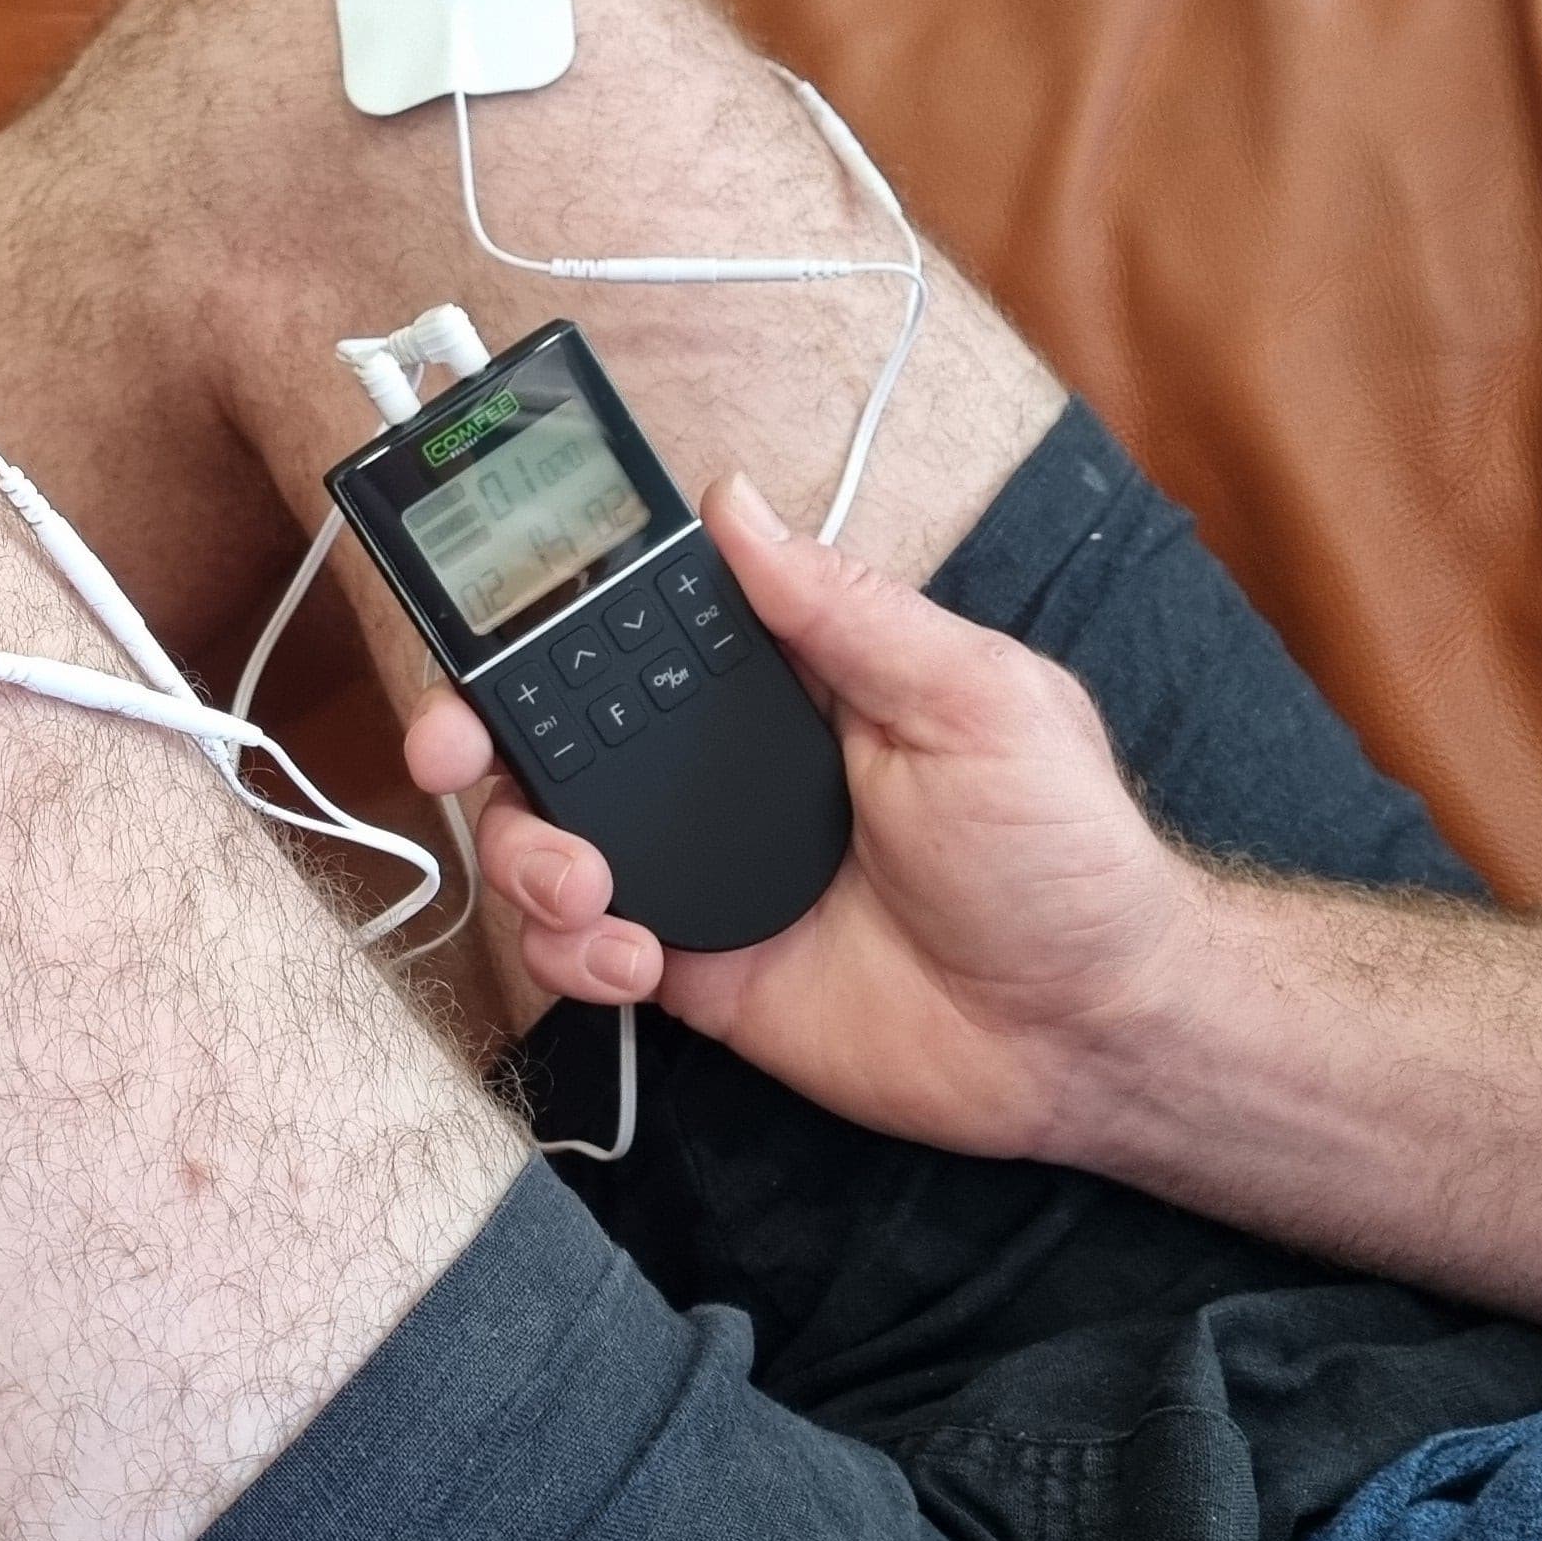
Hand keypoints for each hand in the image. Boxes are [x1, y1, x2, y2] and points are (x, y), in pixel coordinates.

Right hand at [402, 474, 1201, 1160]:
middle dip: (474, 734)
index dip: (540, 613)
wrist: (1093, 1037)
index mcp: (784, 682)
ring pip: (544, 839)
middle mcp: (722, 766)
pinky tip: (631, 957)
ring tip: (586, 889)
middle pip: (551, 731)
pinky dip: (572, 953)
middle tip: (448, 753)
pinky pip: (582, 949)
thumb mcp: (976, 699)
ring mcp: (699, 866)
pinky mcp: (695, 967)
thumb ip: (845, 610)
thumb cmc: (1068, 858)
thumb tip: (739, 504)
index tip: (478, 609)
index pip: (634, 623)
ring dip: (525, 855)